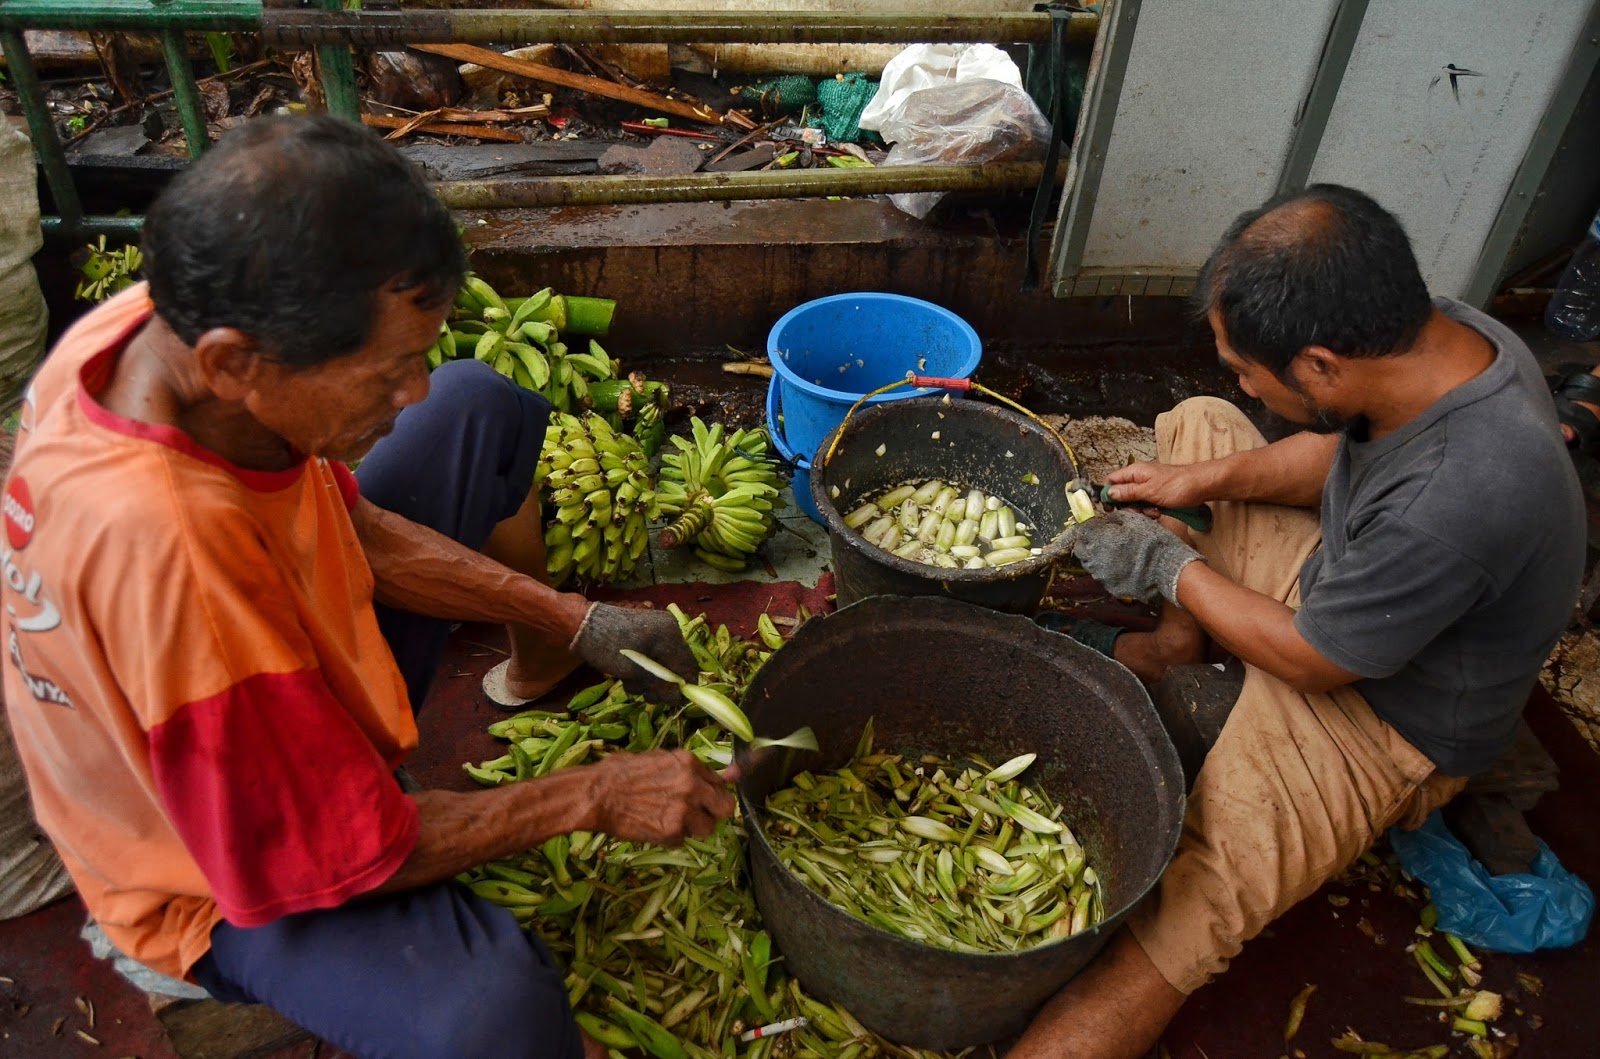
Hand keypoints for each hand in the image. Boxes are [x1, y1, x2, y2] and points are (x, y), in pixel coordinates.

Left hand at [569, 603, 698, 700]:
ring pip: (662, 666)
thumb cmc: (608, 647)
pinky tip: (626, 675)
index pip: (688, 666)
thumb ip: (660, 685)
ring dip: (648, 681)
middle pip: (675, 667)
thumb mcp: (635, 671)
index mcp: (670, 635)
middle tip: (644, 694)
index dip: (682, 687)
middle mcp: (668, 631)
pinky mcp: (644, 636)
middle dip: (660, 685)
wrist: (581, 625)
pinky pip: (652, 658)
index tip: (670, 701)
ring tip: (630, 683)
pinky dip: (642, 671)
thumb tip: (678, 698)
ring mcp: (656, 632)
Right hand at [585, 749, 736, 844]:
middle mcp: (692, 785)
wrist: (597, 794)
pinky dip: (672, 837)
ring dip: (694, 828)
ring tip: (672, 821)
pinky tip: (655, 826)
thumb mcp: (660, 760)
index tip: (705, 798)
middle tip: (700, 814)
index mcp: (689, 763)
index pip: (720, 783)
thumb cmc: (622, 772)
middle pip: (726, 808)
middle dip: (715, 812)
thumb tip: (733, 774)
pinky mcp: (672, 832)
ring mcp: (684, 810)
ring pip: (708, 828)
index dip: (712, 793)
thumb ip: (694, 770)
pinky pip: (684, 840)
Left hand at [1067, 510, 1202, 604]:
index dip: (1089, 527)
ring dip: (1098, 557)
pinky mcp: (1111, 588)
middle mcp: (1094, 560)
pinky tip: (1124, 566)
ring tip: (1117, 553)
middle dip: (1090, 543)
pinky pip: (1104, 577)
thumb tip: (1103, 520)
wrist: (1167, 568)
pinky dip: (1110, 571)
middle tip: (1105, 539)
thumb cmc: (1151, 541)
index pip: (1081, 531)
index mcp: (1097, 540)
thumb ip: (1112, 518)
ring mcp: (1101, 577)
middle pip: (1082, 550)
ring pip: (1091, 565)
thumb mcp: (1132, 520)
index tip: (1098, 527)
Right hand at [1103, 460, 1214, 509]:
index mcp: (1135, 472)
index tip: (1111, 508)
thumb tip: (1109, 493)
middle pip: (1122, 493)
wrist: (1203, 486)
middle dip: (1127, 506)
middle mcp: (1140, 477)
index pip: (1111, 480)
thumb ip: (1127, 492)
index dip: (1108, 494)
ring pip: (1135, 501)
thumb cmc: (1178, 485)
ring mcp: (1149, 485)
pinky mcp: (1158, 493)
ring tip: (1153, 512)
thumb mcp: (1149, 491)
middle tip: (1137, 512)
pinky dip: (1151, 510)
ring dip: (1141, 510)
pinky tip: (1159, 512)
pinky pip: (1147, 503)